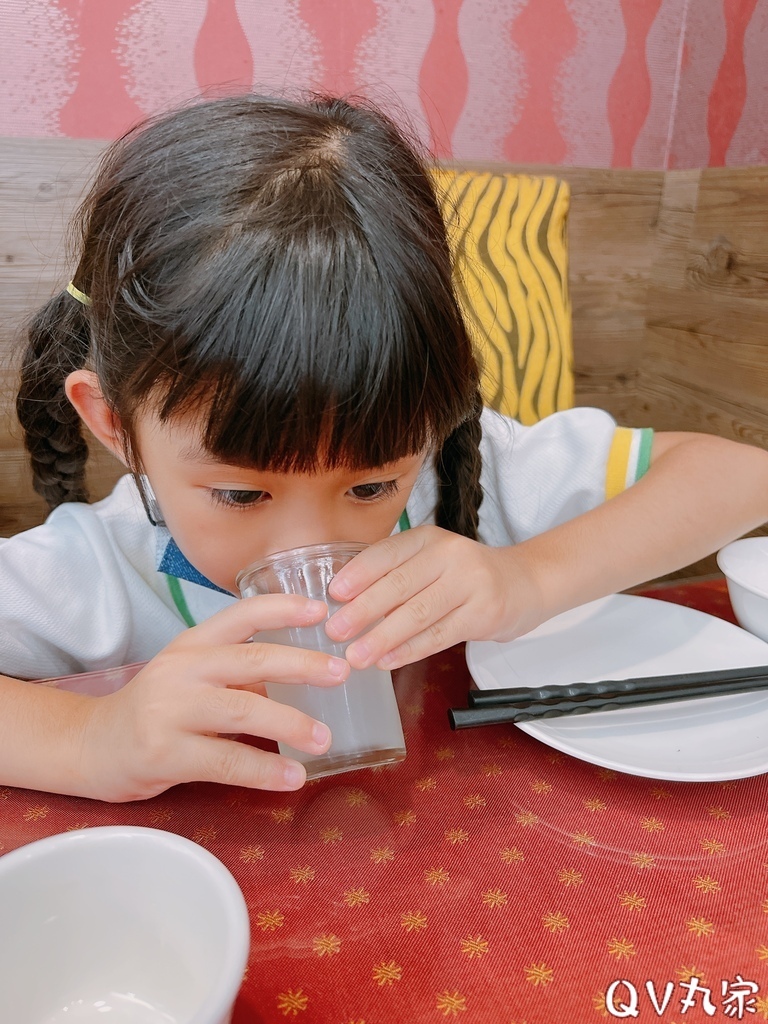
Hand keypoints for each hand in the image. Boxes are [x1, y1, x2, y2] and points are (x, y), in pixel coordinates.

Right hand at [78, 595, 348, 801]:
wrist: (92, 746)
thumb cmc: (156, 708)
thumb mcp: (191, 675)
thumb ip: (238, 670)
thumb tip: (302, 674)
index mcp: (192, 643)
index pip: (241, 614)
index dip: (282, 608)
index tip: (322, 610)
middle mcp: (182, 669)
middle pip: (251, 659)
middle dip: (302, 665)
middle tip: (341, 672)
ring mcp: (171, 711)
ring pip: (244, 710)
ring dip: (291, 724)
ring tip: (324, 739)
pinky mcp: (165, 753)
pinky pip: (226, 761)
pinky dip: (265, 771)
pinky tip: (294, 776)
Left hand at [325, 526, 537, 669]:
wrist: (526, 582)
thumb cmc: (467, 574)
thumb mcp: (432, 560)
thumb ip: (396, 574)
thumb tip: (346, 603)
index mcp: (428, 538)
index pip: (388, 553)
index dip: (359, 573)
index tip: (333, 594)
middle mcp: (450, 555)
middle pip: (400, 584)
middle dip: (364, 610)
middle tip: (335, 631)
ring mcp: (470, 584)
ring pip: (419, 613)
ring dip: (383, 637)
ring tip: (356, 655)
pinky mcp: (484, 614)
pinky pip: (440, 635)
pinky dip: (410, 650)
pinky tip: (388, 661)